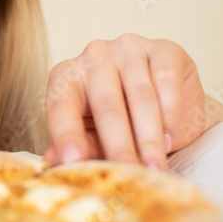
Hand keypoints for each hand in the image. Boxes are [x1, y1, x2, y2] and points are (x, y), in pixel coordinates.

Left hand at [42, 34, 208, 170]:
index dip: (67, 135)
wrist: (168, 107)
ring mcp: (129, 48)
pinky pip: (166, 80)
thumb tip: (52, 161)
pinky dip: (170, 113)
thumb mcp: (96, 137)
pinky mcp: (165, 49)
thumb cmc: (122, 122)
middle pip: (106, 105)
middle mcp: (94, 56)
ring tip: (154, 167)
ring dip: (149, 137)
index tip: (73, 162)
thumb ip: (81, 145)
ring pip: (140, 95)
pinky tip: (170, 138)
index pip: (61, 107)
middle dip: (119, 145)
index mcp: (66, 76)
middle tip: (130, 174)